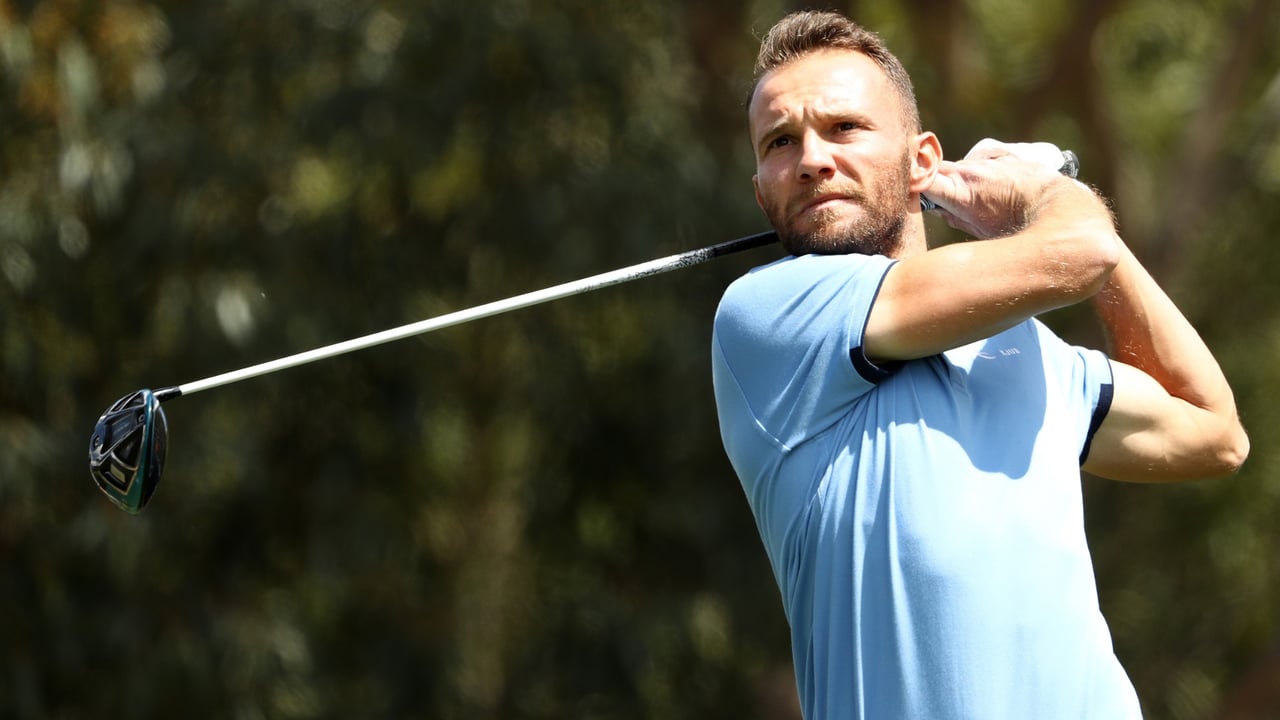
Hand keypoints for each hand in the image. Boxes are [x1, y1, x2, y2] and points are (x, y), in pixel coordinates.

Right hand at [923, 139, 1072, 238]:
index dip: (910, 184)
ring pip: (960, 166)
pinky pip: (981, 160)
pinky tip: (996, 185)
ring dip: (962, 178)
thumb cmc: (1017, 224)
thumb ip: (953, 216)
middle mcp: (968, 170)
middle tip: (942, 200)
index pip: (920, 180)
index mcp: (959, 191)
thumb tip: (937, 207)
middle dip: (934, 182)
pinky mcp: (1001, 153)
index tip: (907, 192)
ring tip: (980, 197)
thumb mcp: (979, 229)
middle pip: (937, 170)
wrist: (1056, 205)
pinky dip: (982, 171)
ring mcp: (985, 159)